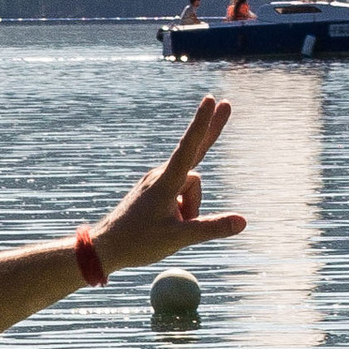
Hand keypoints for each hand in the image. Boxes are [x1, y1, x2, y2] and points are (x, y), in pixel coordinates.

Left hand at [92, 99, 247, 274]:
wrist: (105, 248)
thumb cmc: (139, 243)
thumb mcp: (178, 239)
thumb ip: (211, 228)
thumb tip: (243, 222)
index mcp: (166, 182)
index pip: (189, 147)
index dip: (202, 123)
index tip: (210, 100)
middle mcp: (161, 175)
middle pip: (195, 155)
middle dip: (211, 130)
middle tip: (227, 103)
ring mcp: (157, 181)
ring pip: (189, 188)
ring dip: (190, 209)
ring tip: (171, 229)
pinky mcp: (154, 190)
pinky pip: (178, 195)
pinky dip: (181, 210)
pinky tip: (165, 226)